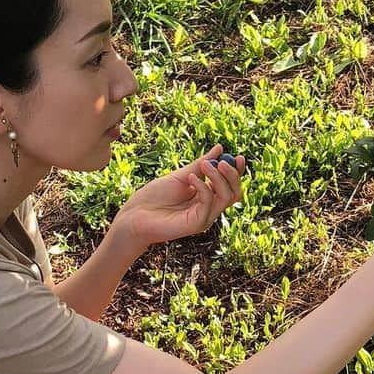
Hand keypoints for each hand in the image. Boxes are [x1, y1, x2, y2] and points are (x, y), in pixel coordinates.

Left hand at [113, 144, 245, 247]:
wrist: (134, 215)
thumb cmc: (154, 197)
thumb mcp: (180, 176)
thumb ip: (200, 165)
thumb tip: (219, 148)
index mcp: (206, 197)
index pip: (230, 186)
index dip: (237, 172)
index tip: (239, 156)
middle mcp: (208, 208)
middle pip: (234, 193)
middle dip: (232, 175)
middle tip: (222, 161)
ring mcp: (203, 217)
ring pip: (225, 197)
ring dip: (218, 177)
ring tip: (203, 166)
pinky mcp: (196, 224)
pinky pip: (208, 203)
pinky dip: (203, 187)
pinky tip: (190, 179)